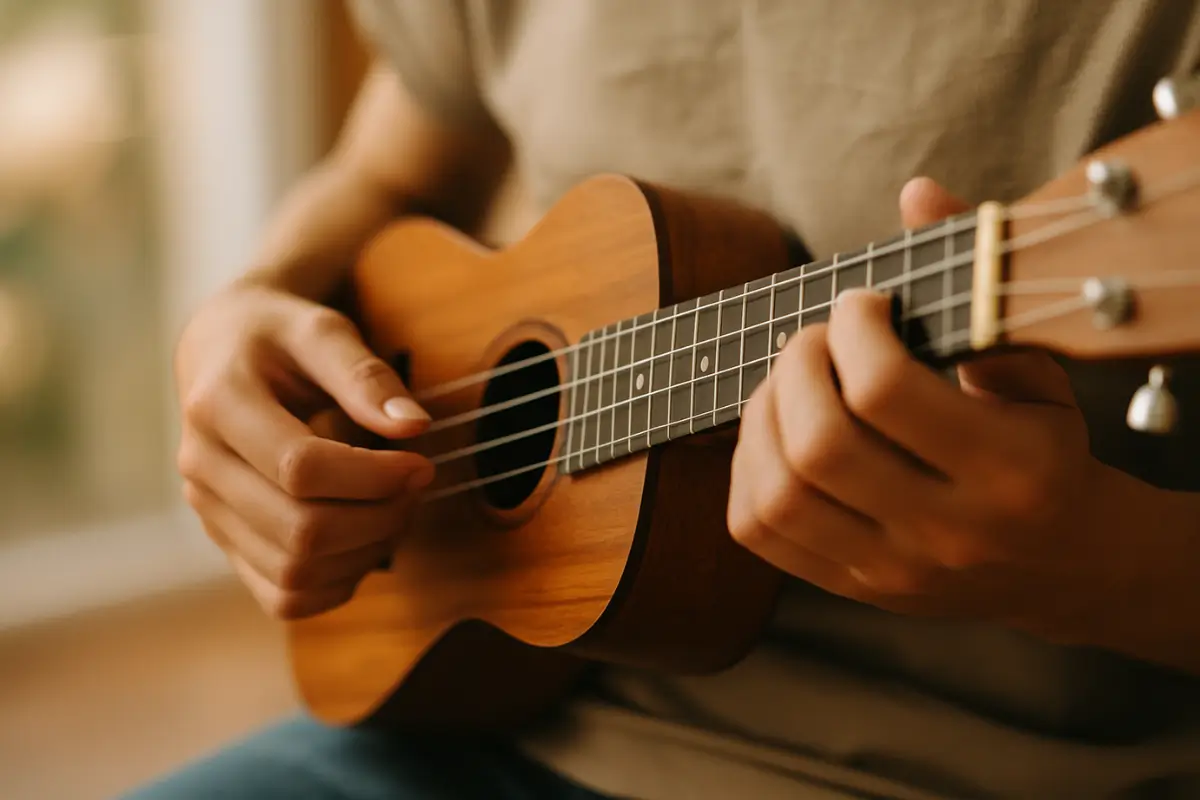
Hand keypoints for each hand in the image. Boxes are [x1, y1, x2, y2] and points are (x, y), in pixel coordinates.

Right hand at [175, 281, 434, 618]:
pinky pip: (283, 597)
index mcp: (217, 405)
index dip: (374, 476)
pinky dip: (338, 584)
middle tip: (416, 485)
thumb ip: (365, 375)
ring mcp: (209, 511)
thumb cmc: (279, 337)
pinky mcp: (226, 541)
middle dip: (379, 517)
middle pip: (300, 531)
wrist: (223, 350)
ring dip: (364, 552)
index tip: (419, 461)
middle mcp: (202, 466)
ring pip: (294, 574)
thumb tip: (413, 425)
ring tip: (395, 509)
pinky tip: (365, 539)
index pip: (300, 469)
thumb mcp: (322, 330)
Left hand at [727, 178, 1129, 641]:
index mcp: (1009, 469)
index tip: (861, 304)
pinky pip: (758, 529)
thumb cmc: (1043, 449)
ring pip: (778, 493)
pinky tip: (776, 431)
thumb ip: (975, 280)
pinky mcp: (851, 589)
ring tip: (792, 381)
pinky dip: (746, 466)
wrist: (1059, 563)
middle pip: (818, 445)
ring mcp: (892, 572)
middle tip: (815, 339)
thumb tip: (916, 192)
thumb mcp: (1032, 365)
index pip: (886, 390)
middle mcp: (947, 531)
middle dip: (796, 366)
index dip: (852, 327)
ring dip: (762, 414)